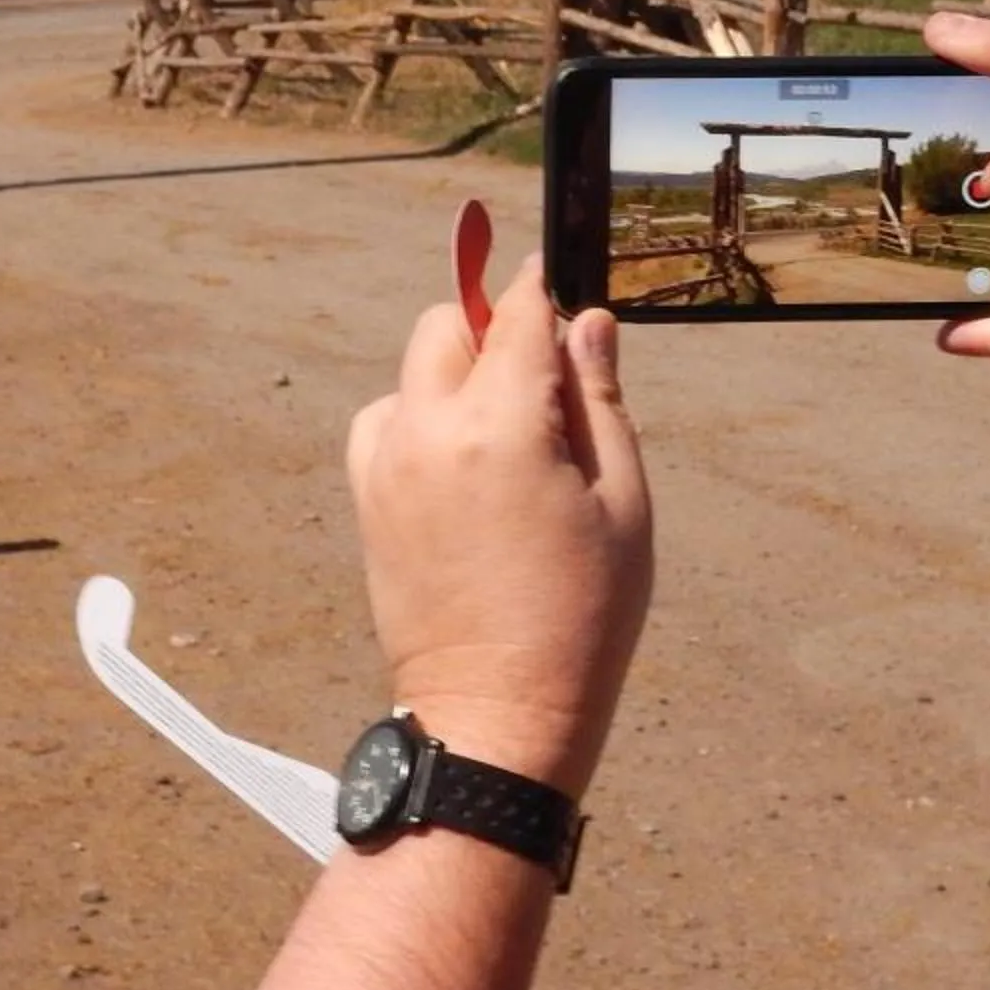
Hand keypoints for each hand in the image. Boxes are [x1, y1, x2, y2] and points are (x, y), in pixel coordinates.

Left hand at [344, 253, 651, 798]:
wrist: (497, 713)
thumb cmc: (582, 618)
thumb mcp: (623, 505)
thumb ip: (599, 402)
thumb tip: (586, 321)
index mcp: (501, 428)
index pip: (516, 313)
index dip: (543, 286)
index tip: (560, 277)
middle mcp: (428, 432)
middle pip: (448, 323)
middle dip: (495, 328)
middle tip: (546, 383)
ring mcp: (386, 465)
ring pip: (412, 370)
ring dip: (456, 374)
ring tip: (510, 442)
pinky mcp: (366, 499)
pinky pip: (385, 419)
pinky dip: (418, 417)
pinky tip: (464, 467)